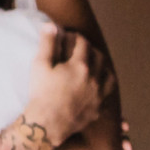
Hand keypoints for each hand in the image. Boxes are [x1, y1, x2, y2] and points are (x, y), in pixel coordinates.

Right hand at [19, 22, 102, 146]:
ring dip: (104, 69)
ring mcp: (98, 96)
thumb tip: (51, 25)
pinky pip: (108, 99)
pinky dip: (106, 91)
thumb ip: (47, 44)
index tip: (70, 36)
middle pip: (99, 58)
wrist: (47, 124)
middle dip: (92, 50)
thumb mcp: (40, 66)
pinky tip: (101, 91)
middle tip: (83, 50)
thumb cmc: (41, 94)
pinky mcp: (97, 110)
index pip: (83, 44)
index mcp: (80, 66)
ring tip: (97, 68)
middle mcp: (94, 79)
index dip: (76, 37)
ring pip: (110, 77)